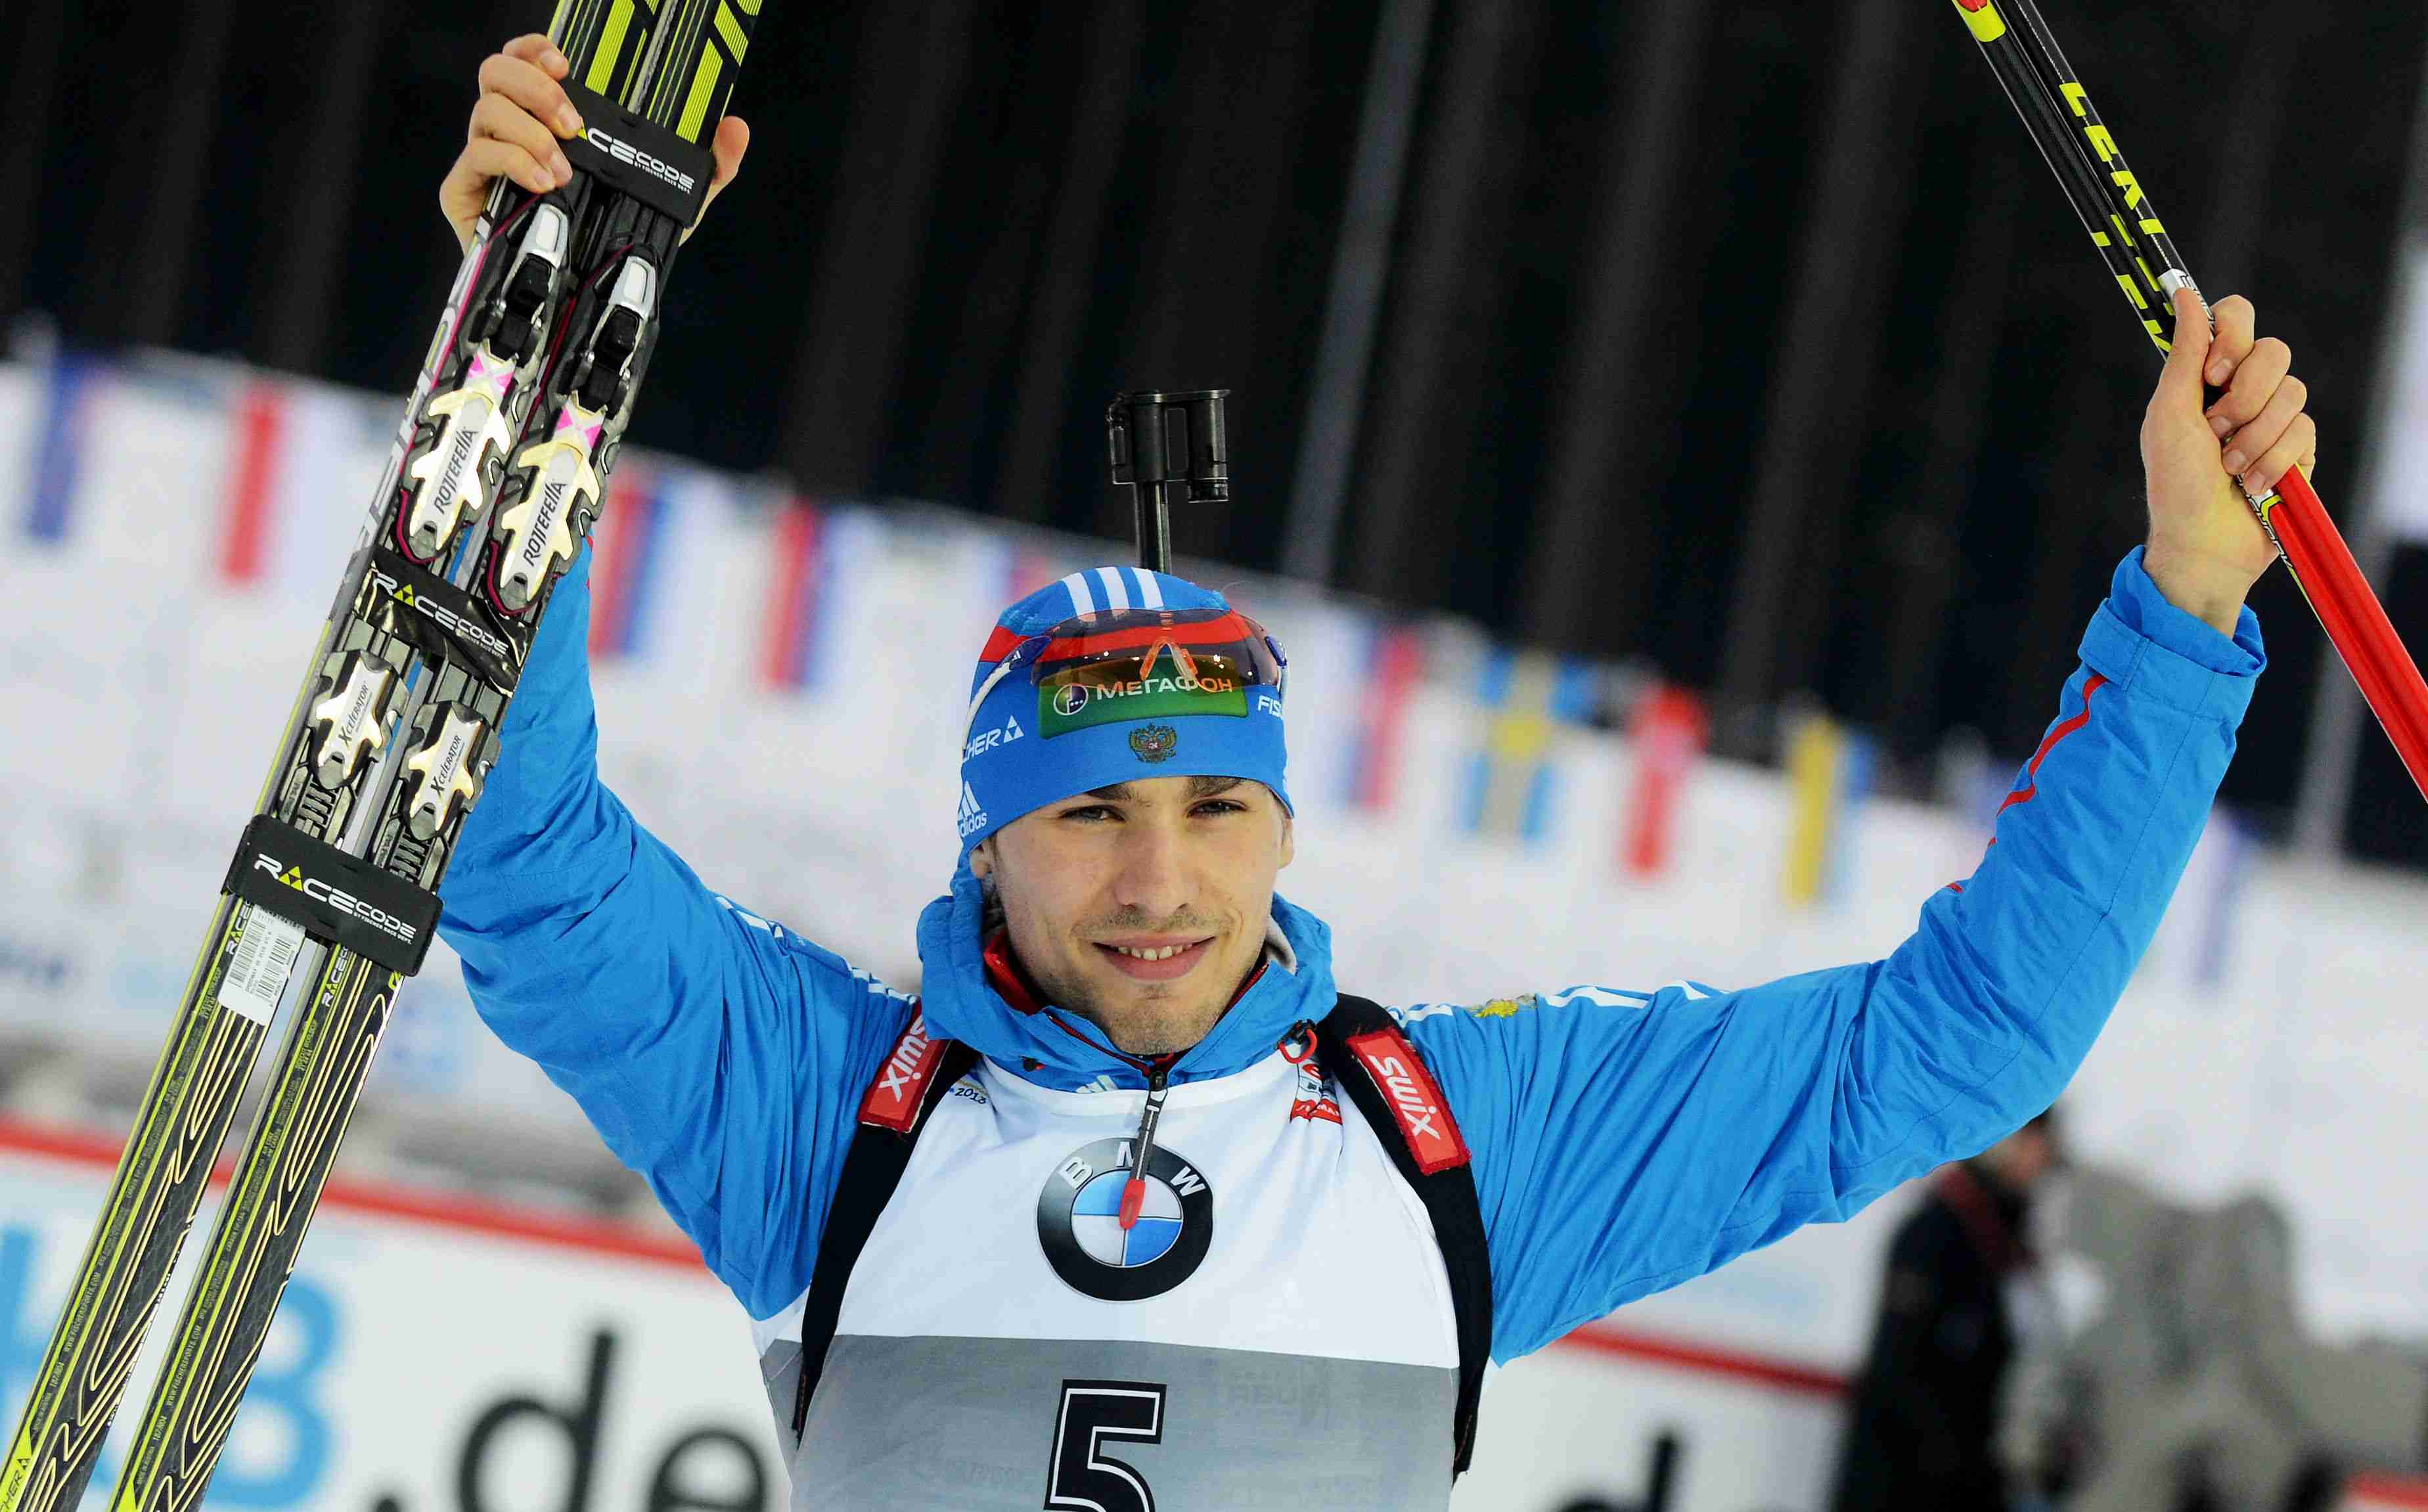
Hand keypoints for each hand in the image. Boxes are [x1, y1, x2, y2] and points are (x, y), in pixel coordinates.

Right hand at [438, 33, 749, 254]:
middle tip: (573, 123)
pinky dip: (511, 163)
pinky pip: (476, 159)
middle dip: (535, 88)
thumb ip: (709, 167)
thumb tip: (735, 128)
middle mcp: (512, 129)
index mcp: (548, 118)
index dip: (537, 49)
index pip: (526, 60)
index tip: (567, 63)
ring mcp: (485, 158)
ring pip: (485, 111)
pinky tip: (544, 185)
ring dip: (528, 133)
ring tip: (563, 171)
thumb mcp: (673, 203)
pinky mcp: (466, 192)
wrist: (578, 300)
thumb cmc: (614, 242)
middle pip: (496, 72)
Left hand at [2139, 287, 2317, 633]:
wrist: (2201, 542)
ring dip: (2253, 436)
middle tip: (2215, 429)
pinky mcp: (2299, 449)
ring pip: (2292, 392)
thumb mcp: (2169, 414)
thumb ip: (2185, 354)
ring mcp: (2275, 418)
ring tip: (2228, 467)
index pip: (2238, 318)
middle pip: (2274, 350)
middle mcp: (2245, 390)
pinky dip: (2271, 460)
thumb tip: (2182, 293)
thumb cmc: (2175, 483)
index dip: (2233, 335)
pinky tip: (2251, 485)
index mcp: (2209, 376)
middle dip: (2244, 395)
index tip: (2213, 372)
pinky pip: (2303, 430)